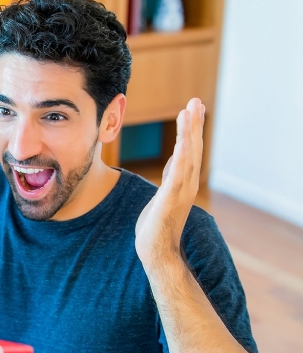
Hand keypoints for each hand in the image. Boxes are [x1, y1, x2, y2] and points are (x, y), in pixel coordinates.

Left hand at [135, 98, 205, 266]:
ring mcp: (182, 191)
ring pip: (189, 156)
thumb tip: (176, 158)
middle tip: (196, 101)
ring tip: (191, 111)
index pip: (189, 150)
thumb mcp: (163, 193)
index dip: (191, 129)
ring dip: (190, 133)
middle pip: (193, 148)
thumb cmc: (157, 225)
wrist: (157, 251)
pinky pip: (178, 174)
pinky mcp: (172, 200)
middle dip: (194, 124)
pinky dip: (183, 157)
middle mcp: (187, 184)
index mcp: (182, 181)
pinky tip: (184, 141)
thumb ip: (171, 177)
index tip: (191, 108)